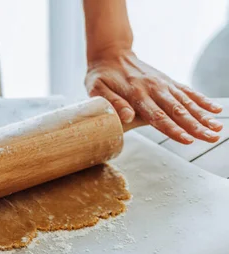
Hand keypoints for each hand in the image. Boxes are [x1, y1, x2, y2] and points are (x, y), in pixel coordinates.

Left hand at [85, 50, 222, 143]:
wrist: (110, 54)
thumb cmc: (101, 76)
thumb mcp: (97, 89)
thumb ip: (112, 103)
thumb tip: (128, 117)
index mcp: (136, 94)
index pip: (157, 116)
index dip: (172, 129)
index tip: (187, 139)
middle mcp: (154, 88)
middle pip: (177, 111)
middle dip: (195, 126)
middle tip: (210, 138)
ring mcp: (163, 84)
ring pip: (186, 102)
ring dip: (203, 116)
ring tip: (217, 129)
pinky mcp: (167, 81)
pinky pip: (187, 92)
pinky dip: (202, 100)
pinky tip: (215, 110)